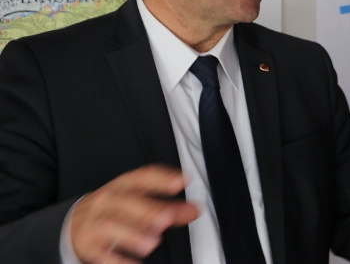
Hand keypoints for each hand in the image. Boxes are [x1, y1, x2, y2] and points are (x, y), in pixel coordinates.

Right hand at [70, 165, 199, 263]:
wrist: (72, 223)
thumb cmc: (113, 209)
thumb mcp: (137, 201)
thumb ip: (167, 206)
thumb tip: (194, 210)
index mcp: (122, 186)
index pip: (142, 177)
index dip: (162, 178)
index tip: (182, 181)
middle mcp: (107, 201)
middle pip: (126, 203)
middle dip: (148, 210)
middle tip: (168, 218)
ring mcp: (95, 223)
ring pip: (111, 227)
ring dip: (132, 235)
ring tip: (153, 243)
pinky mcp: (88, 245)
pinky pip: (100, 254)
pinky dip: (116, 260)